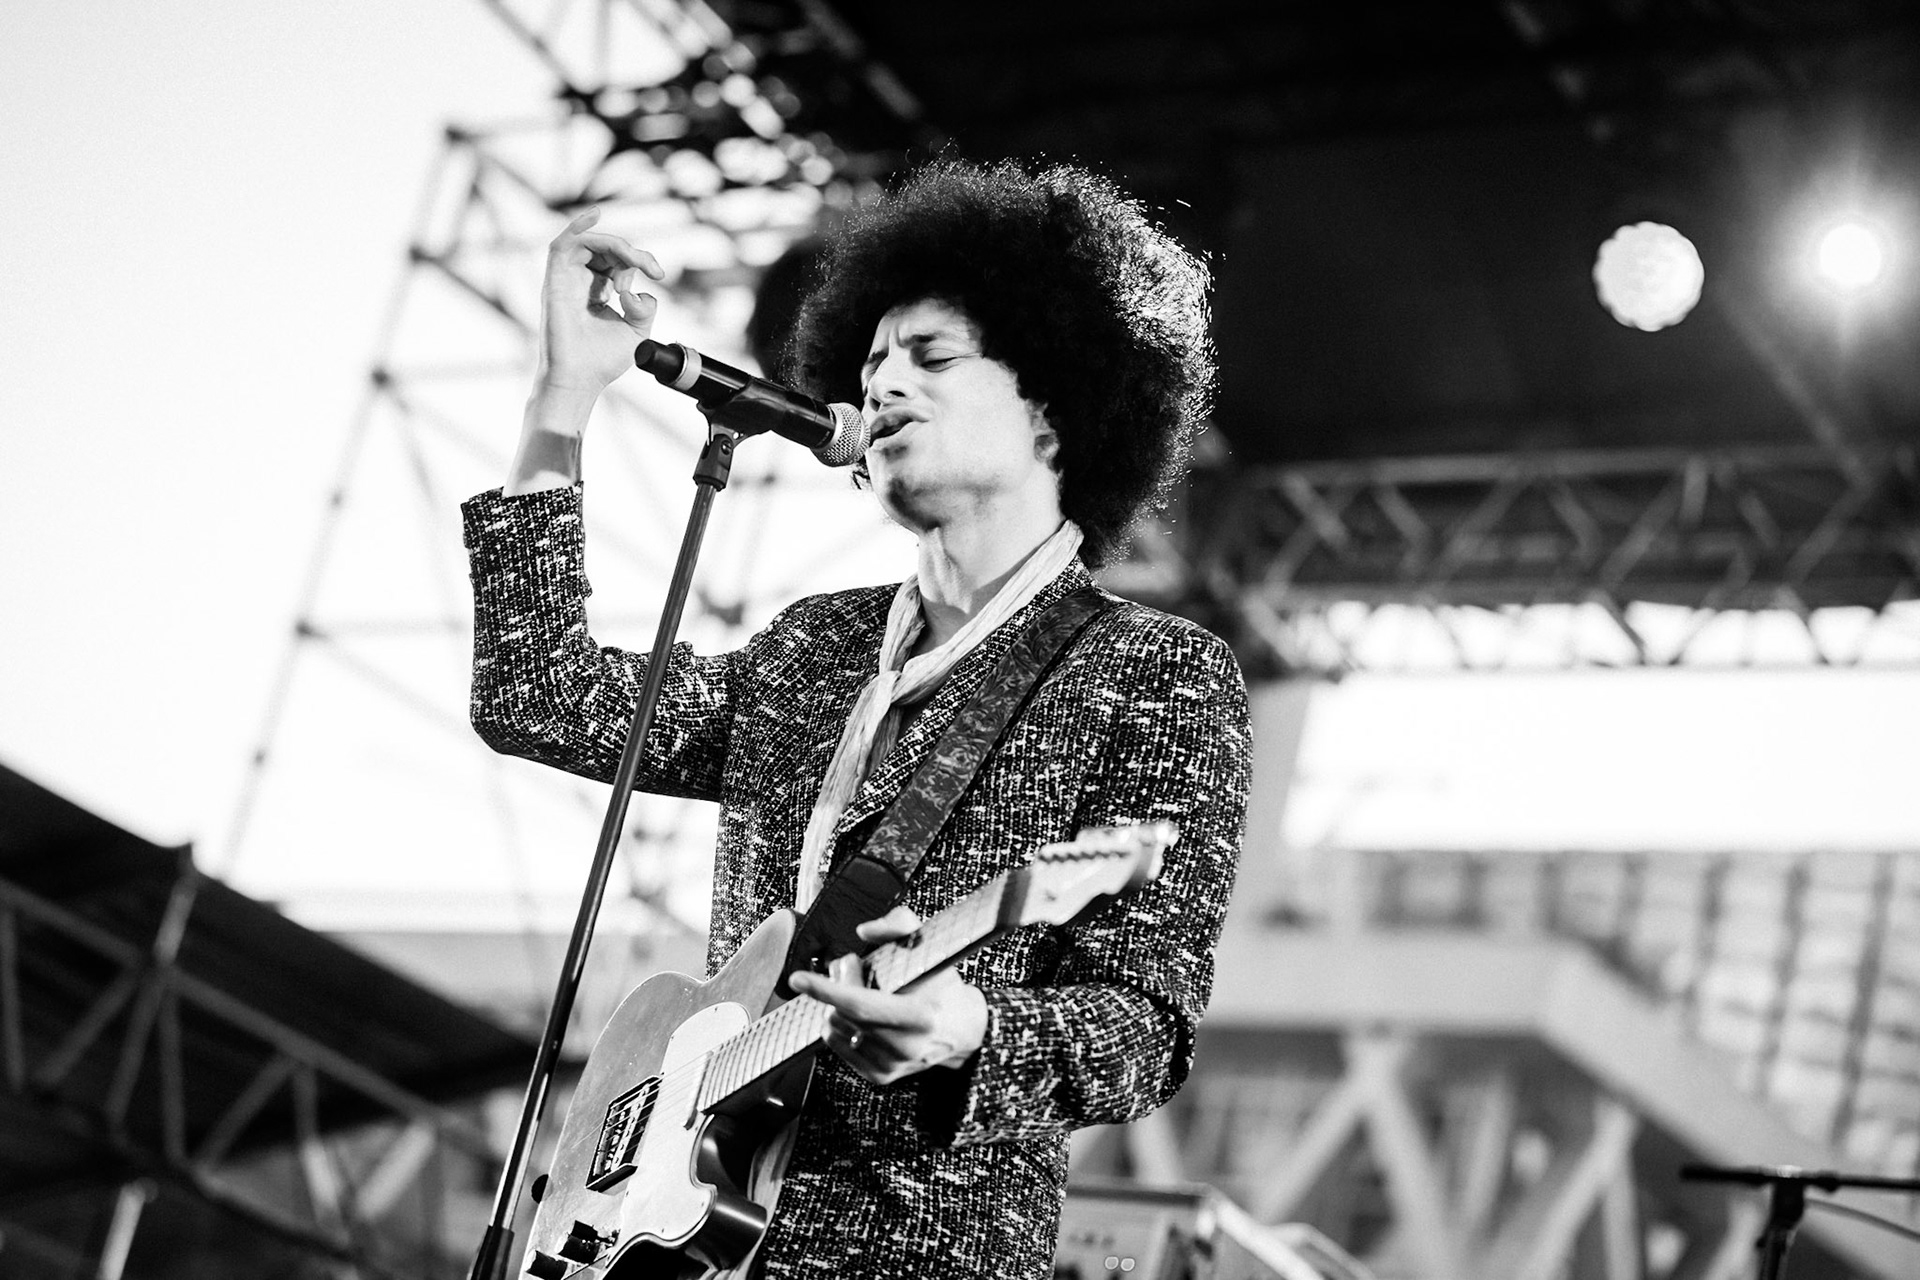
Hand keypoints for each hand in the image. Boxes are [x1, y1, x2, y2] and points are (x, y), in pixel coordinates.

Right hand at [537, 207, 664, 395]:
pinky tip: (594, 215)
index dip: (640, 261)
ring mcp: (567, 280)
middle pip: (605, 249)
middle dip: (632, 252)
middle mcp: (580, 282)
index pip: (619, 261)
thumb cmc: (601, 361)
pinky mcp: (555, 282)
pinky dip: (576, 226)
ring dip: (615, 244)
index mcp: (598, 291)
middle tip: (651, 269)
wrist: (580, 380)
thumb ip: (646, 307)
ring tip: (633, 259)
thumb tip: (638, 290)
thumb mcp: (637, 332)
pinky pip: (560, 245)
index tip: (658, 275)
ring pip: (588, 243)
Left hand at [788, 906, 988, 1085]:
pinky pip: (836, 1044)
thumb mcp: (931, 947)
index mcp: (919, 1016)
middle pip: (843, 1012)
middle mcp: (904, 1046)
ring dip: (836, 1003)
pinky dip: (840, 1023)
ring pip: (834, 1028)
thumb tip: (864, 930)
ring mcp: (890, 1065)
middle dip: (838, 981)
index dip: (827, 990)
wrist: (961, 1029)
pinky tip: (860, 1013)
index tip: (798, 978)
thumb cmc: (941, 985)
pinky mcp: (879, 1076)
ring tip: (859, 987)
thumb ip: (900, 924)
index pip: (861, 1005)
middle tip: (853, 964)